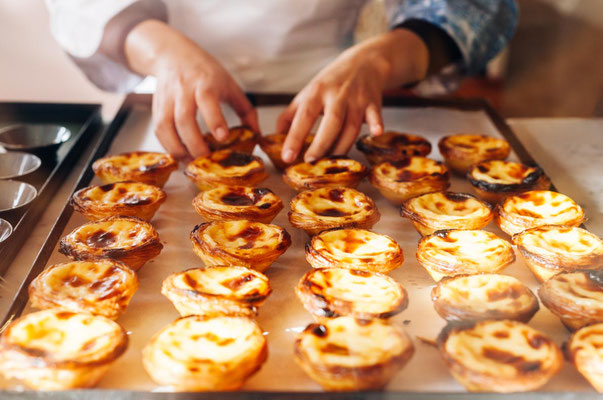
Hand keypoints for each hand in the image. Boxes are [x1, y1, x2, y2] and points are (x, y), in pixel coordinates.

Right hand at [125, 20, 258, 159]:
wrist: (173, 54)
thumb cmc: (205, 71)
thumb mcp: (230, 84)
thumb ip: (246, 109)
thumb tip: (257, 134)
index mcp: (205, 82)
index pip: (207, 100)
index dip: (214, 120)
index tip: (222, 138)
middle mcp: (184, 89)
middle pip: (184, 118)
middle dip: (194, 143)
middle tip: (206, 160)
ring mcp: (168, 98)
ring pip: (166, 126)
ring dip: (178, 148)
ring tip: (191, 163)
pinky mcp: (157, 106)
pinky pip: (158, 129)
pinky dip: (167, 145)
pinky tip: (179, 155)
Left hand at [277, 29, 428, 162]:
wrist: (365, 62)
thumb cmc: (332, 81)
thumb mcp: (309, 92)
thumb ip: (291, 114)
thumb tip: (276, 136)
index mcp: (317, 92)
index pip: (304, 116)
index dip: (295, 137)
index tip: (287, 156)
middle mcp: (337, 95)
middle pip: (331, 123)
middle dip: (321, 144)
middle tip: (310, 161)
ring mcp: (357, 99)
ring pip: (351, 127)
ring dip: (342, 146)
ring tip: (331, 162)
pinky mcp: (373, 103)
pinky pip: (376, 116)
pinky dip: (377, 124)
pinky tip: (376, 133)